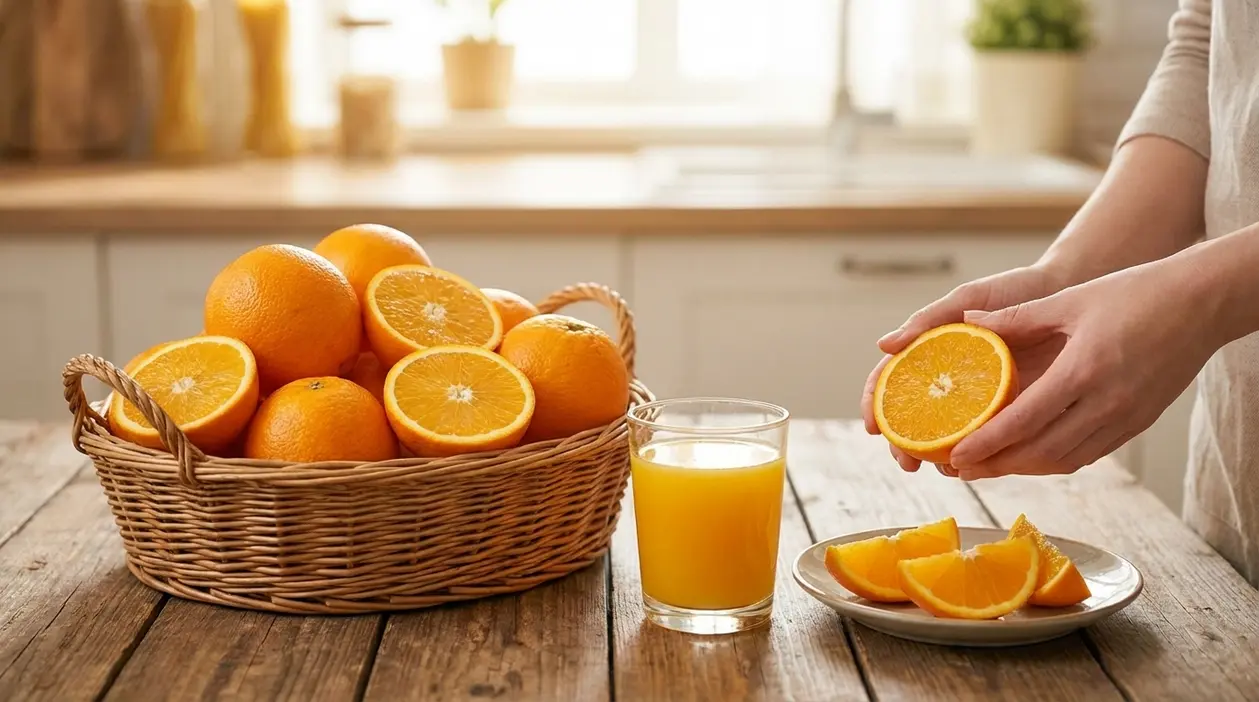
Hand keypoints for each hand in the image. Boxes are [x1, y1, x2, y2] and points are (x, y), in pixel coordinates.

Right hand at [861, 265, 1066, 473]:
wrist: (1073, 291)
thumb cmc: (1018, 291)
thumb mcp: (968, 299)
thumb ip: (928, 319)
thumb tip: (883, 345)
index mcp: (933, 353)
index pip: (892, 382)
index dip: (876, 406)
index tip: (874, 428)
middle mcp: (955, 380)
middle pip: (915, 419)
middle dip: (904, 446)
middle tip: (906, 463)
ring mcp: (985, 398)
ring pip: (952, 436)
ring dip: (940, 459)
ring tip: (943, 469)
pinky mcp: (1018, 411)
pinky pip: (995, 439)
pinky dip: (984, 456)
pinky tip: (981, 466)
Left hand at [948, 259, 1215, 479]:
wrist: (1203, 302)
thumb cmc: (1136, 293)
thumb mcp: (1070, 300)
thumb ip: (1017, 317)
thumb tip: (969, 320)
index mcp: (1083, 369)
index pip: (1024, 420)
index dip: (988, 443)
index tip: (957, 455)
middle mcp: (1106, 402)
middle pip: (1042, 451)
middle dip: (998, 465)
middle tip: (962, 468)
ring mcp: (1126, 417)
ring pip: (1066, 459)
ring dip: (1025, 468)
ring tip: (990, 466)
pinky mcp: (1139, 422)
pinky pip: (1090, 453)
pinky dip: (1056, 459)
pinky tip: (1032, 454)